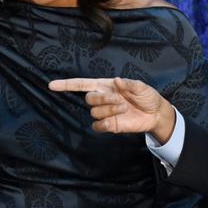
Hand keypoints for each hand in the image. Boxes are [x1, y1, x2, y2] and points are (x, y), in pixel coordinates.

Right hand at [48, 77, 175, 142]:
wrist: (155, 114)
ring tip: (125, 108)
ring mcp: (105, 113)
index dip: (67, 84)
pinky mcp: (109, 125)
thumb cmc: (147, 96)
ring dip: (110, 110)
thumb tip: (116, 81)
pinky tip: (115, 121)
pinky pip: (98, 126)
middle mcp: (103, 99)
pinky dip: (105, 124)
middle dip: (103, 99)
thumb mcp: (142, 86)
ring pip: (95, 112)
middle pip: (89, 99)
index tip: (52, 85)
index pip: (82, 84)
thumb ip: (129, 83)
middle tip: (120, 100)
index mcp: (106, 86)